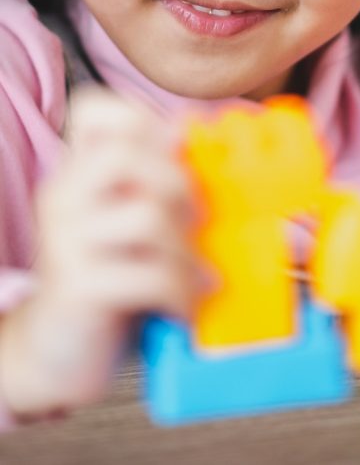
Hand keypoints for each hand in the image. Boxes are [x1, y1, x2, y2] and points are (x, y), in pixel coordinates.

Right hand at [0, 89, 199, 418]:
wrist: (56, 353)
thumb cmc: (112, 277)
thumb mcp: (132, 222)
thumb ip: (156, 181)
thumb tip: (193, 131)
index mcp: (78, 174)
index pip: (95, 112)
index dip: (145, 120)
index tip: (180, 154)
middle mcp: (63, 198)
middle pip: (127, 155)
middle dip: (179, 183)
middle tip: (198, 221)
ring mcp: (66, 242)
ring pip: (148, 216)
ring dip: (187, 250)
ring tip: (194, 275)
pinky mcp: (77, 288)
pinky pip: (150, 274)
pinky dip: (182, 292)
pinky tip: (184, 306)